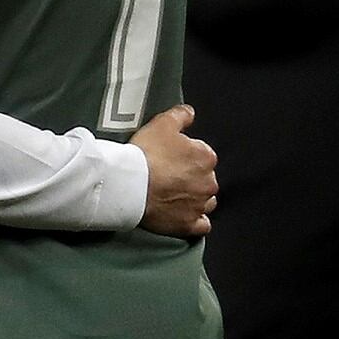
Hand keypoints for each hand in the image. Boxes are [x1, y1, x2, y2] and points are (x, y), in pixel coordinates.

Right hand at [133, 105, 217, 238]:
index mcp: (206, 157)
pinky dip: (195, 221)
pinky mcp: (188, 224)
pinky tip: (185, 216)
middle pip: (205, 179)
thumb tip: (189, 113)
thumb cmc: (145, 154)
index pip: (202, 155)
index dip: (186, 156)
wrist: (129, 185)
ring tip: (175, 197)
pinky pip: (201, 225)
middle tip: (169, 177)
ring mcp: (199, 205)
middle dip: (191, 178)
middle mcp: (208, 182)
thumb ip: (180, 115)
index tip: (171, 159)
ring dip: (195, 199)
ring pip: (206, 202)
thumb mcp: (161, 124)